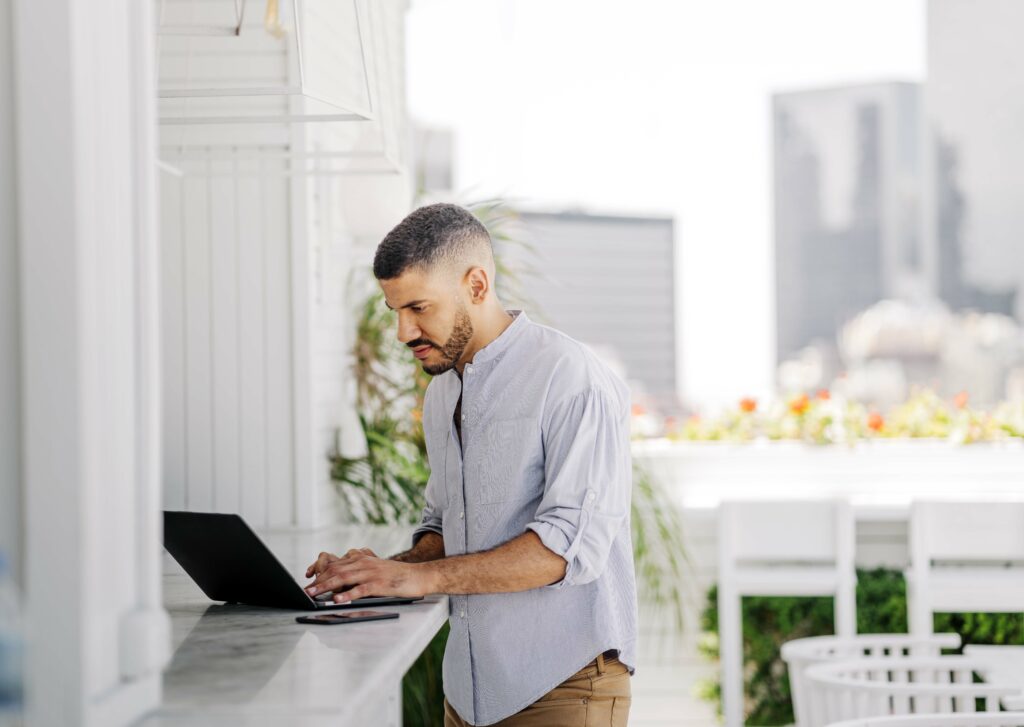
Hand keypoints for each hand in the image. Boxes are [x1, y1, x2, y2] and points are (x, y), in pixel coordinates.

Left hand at [304, 550, 433, 603]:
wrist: (418, 576)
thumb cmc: (396, 575)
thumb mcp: (375, 568)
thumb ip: (359, 569)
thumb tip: (341, 577)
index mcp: (361, 559)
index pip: (335, 564)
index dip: (319, 571)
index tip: (308, 580)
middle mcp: (364, 563)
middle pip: (335, 570)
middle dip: (318, 581)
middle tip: (305, 590)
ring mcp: (371, 573)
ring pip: (343, 578)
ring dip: (326, 586)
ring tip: (314, 594)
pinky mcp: (379, 584)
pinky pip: (360, 590)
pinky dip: (347, 595)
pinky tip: (337, 600)